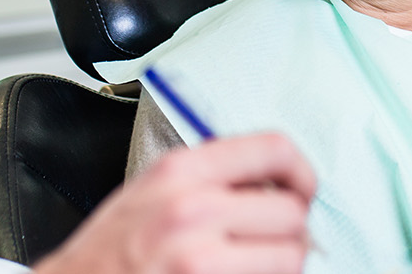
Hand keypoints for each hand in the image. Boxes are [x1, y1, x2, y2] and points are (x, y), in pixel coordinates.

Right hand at [31, 132, 316, 273]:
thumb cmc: (109, 250)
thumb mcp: (152, 190)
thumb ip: (210, 177)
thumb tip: (274, 182)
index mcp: (181, 170)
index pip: (275, 149)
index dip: (303, 172)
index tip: (302, 190)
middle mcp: (192, 207)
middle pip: (292, 210)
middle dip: (291, 230)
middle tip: (274, 240)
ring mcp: (199, 255)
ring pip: (291, 254)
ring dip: (282, 263)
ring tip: (254, 264)